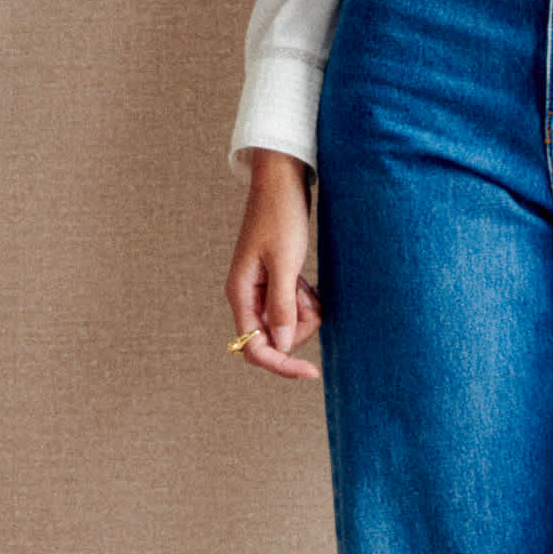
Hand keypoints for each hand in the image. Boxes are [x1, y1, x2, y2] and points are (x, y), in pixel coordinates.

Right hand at [226, 149, 323, 376]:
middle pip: (274, 338)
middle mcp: (247, 296)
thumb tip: (284, 346)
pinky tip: (309, 283)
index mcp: (240, 294)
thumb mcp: (285, 262)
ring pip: (287, 323)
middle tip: (311, 298)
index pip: (254, 348)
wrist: (283, 182)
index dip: (281, 364)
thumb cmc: (281, 216)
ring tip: (309, 285)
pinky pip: (294, 306)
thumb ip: (283, 306)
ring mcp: (262, 289)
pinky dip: (306, 300)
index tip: (311, 371)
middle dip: (299, 328)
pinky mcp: (277, 280)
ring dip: (305, 311)